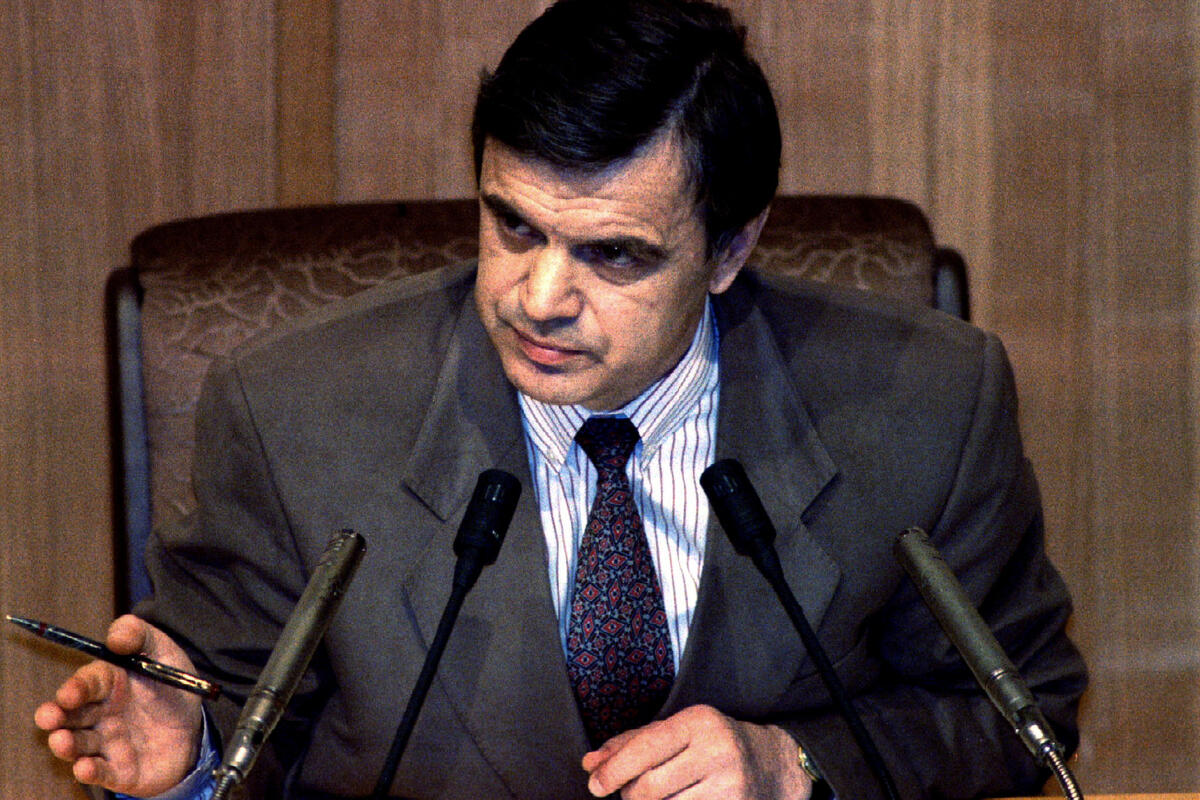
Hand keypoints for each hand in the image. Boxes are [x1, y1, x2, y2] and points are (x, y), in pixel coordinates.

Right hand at [34, 614, 204, 795]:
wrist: (198, 723)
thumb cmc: (171, 685)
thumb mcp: (162, 651)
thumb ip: (139, 635)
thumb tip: (116, 637)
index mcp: (107, 684)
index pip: (86, 684)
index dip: (75, 688)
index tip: (70, 693)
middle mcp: (99, 715)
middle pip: (71, 716)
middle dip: (55, 716)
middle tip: (48, 717)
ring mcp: (107, 744)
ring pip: (79, 746)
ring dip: (66, 745)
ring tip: (61, 741)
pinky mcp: (121, 770)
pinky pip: (103, 773)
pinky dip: (91, 772)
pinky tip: (85, 768)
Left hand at [581, 704, 812, 798]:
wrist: (773, 764)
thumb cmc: (712, 743)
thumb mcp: (677, 731)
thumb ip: (631, 743)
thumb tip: (590, 764)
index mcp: (698, 721)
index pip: (646, 748)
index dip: (614, 770)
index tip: (595, 785)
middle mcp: (716, 750)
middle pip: (651, 787)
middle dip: (630, 795)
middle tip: (629, 793)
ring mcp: (729, 785)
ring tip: (657, 796)